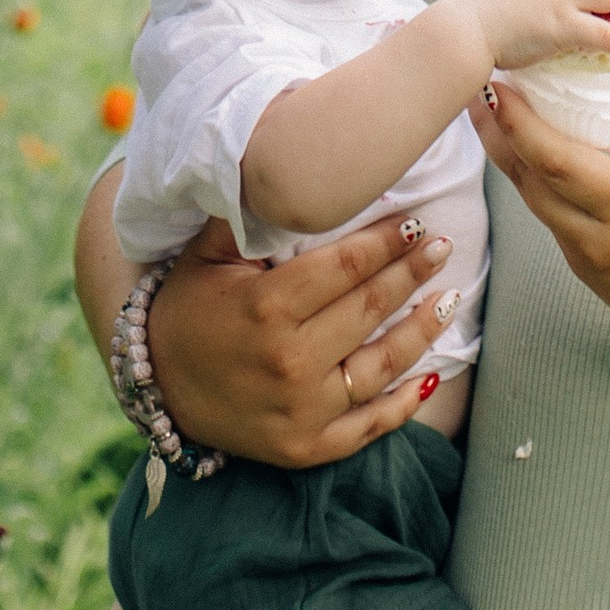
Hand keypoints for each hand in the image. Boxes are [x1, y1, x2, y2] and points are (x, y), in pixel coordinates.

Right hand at [148, 213, 457, 467]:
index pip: (345, 267)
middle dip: (413, 273)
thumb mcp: (206, 254)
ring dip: (424, 329)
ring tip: (450, 299)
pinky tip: (428, 376)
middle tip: (443, 246)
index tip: (416, 223)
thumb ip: (245, 214)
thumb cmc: (188, 309)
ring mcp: (303, 410)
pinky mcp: (308, 447)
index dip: (386, 242)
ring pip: (382, 364)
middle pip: (370, 308)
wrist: (159, 389)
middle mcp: (290, 361)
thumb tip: (282, 162)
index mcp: (267, 307)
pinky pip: (369, 425)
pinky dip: (404, 404)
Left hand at [473, 70, 609, 371]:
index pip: (557, 161)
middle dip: (499, 135)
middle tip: (481, 89)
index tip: (499, 86)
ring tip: (496, 120)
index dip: (520, 123)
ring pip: (537, 206)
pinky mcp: (592, 279)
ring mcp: (591, 265)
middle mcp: (600, 239)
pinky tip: (537, 164)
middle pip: (531, 182)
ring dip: (512, 162)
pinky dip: (539, 190)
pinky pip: (555, 226)